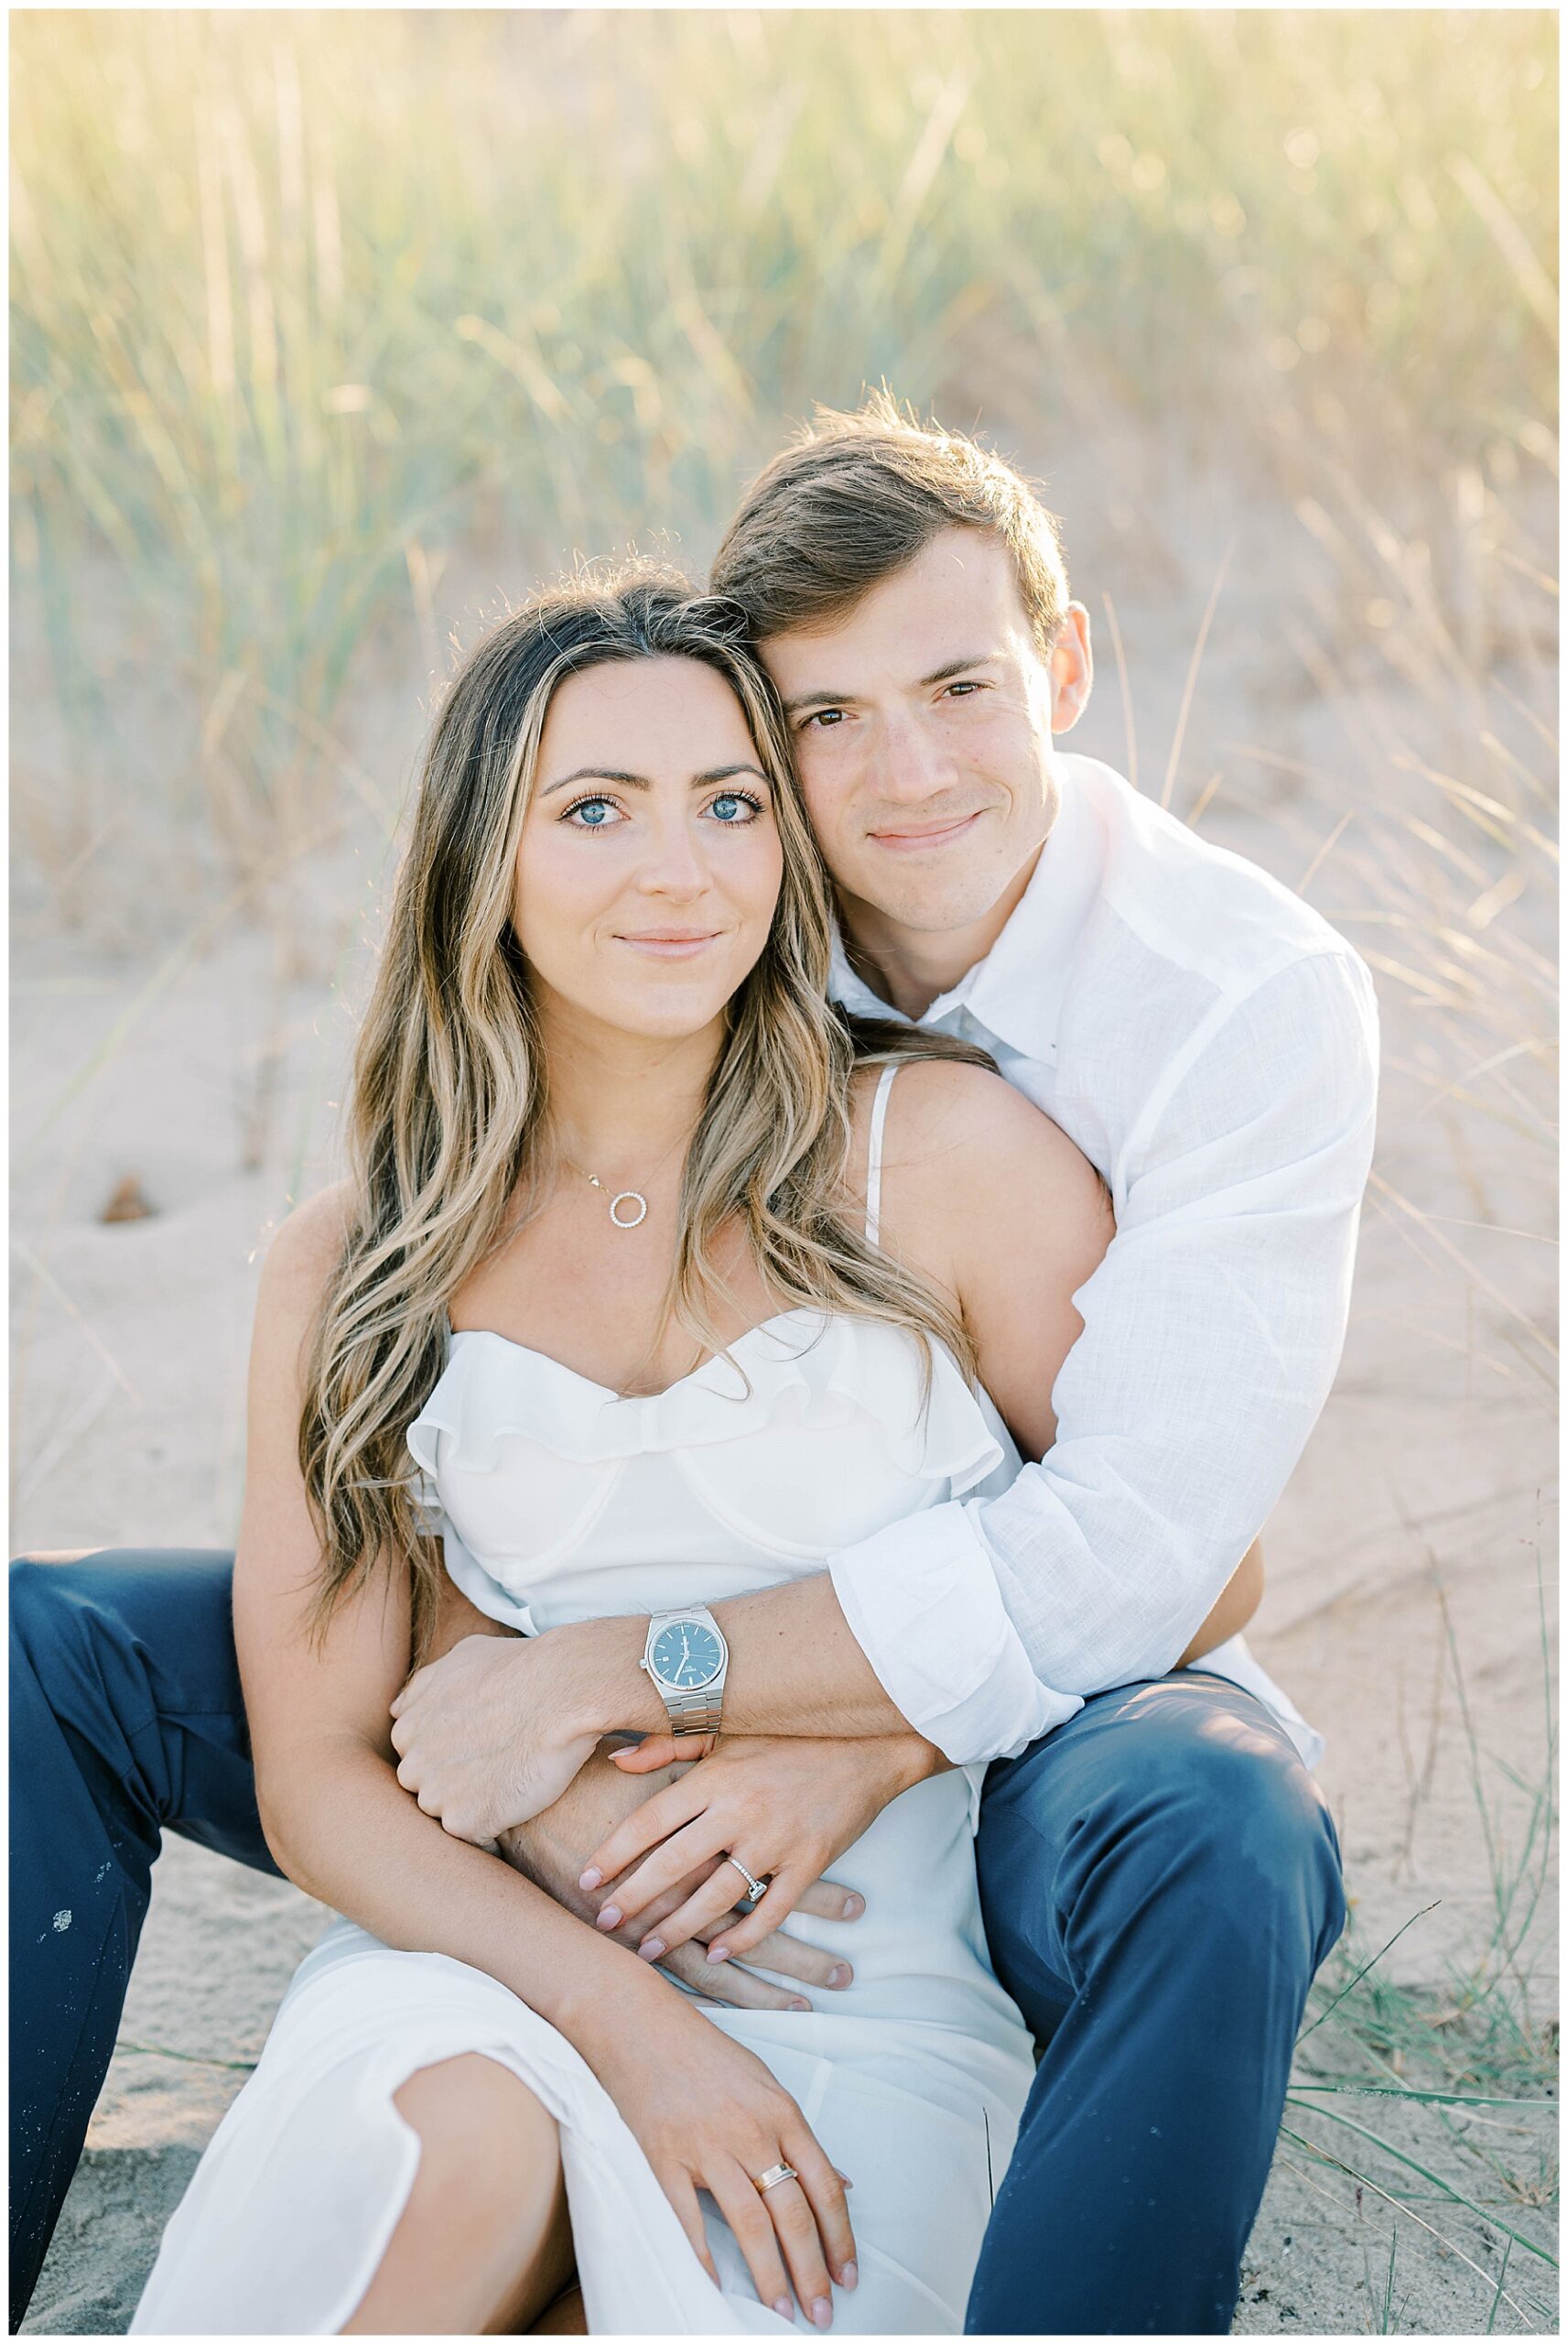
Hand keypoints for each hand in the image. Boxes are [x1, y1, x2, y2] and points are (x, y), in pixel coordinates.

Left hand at [389, 1632, 601, 1840]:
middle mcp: (413, 1764)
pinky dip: (493, 1829)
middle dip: (456, 1783)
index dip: (453, 1753)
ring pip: (448, 1815)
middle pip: (428, 1789)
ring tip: (510, 1783)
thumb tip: (397, 1708)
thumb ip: (422, 1687)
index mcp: (407, 1729)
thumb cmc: (520, 1668)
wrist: (561, 1691)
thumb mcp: (460, 1658)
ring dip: (473, 1807)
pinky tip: (517, 1803)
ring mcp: (436, 1796)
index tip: (482, 1746)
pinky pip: (474, 1838)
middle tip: (499, 1766)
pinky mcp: (465, 1821)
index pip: (418, 1757)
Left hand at [501, 1748, 865, 2010]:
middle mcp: (741, 1809)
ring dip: (678, 1929)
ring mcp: (777, 1839)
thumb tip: (617, 1760)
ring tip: (647, 1951)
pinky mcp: (810, 1862)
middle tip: (604, 1925)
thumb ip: (669, 1746)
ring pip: (717, 1896)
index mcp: (716, 1776)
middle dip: (633, 1899)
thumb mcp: (727, 1732)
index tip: (585, 1881)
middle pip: (674, 1864)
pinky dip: (743, 1938)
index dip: (614, 1854)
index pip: (651, 1821)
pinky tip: (715, 1954)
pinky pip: (771, 1912)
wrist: (866, 1745)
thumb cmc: (789, 1736)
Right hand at [582, 1987, 856, 2323]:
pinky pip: (687, 2218)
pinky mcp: (663, 2156)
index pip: (824, 2187)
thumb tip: (841, 2182)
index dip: (840, 2237)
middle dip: (811, 2271)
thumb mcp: (765, 2082)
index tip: (848, 2275)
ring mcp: (706, 2145)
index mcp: (781, 2113)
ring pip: (751, 2224)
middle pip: (792, 2214)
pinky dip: (703, 2258)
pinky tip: (716, 2287)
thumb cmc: (704, 2053)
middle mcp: (751, 2132)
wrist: (638, 2023)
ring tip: (782, 2312)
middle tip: (821, 2315)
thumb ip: (799, 2136)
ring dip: (770, 2276)